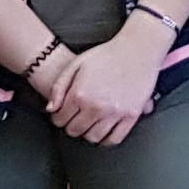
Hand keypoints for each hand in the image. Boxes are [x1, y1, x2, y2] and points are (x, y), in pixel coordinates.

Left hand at [54, 24, 163, 146]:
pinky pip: (115, 138)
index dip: (59, 117)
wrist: (137, 49)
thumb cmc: (108, 54)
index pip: (60, 119)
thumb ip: (59, 87)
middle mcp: (96, 106)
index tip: (63, 113)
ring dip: (88, 132)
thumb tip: (51, 109)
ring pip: (93, 137)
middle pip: (75, 130)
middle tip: (76, 118)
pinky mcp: (131, 116)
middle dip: (71, 125)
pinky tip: (104, 130)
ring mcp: (114, 113)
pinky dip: (106, 139)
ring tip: (90, 122)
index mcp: (80, 93)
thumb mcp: (76, 64)